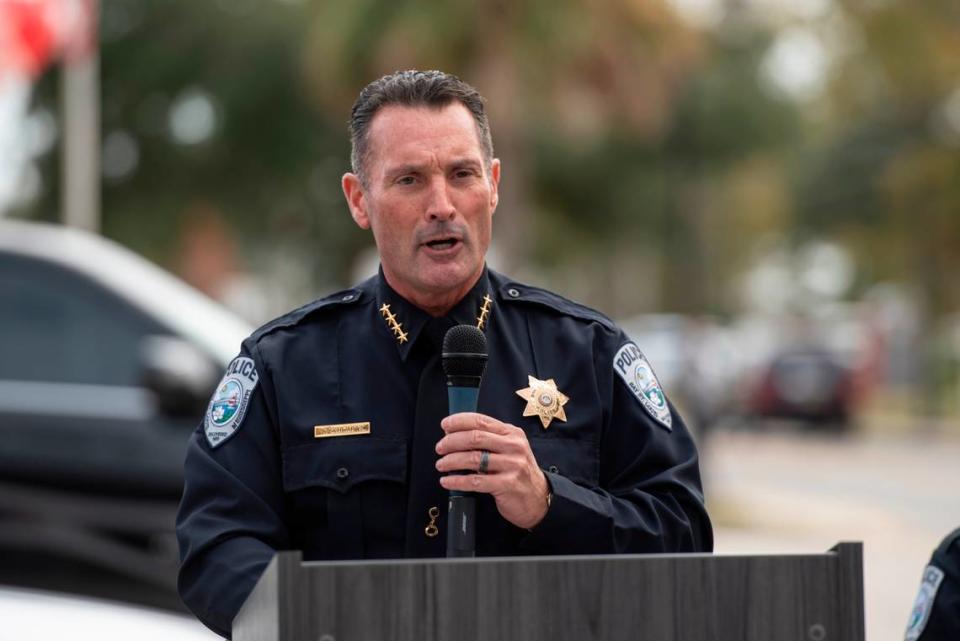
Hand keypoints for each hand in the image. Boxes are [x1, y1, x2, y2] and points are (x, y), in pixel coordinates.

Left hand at [435, 412, 549, 529]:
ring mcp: (512, 465)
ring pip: (473, 459)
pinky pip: (475, 481)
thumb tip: (456, 434)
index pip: (481, 421)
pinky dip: (457, 481)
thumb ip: (490, 439)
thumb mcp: (511, 449)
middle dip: (452, 442)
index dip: (459, 421)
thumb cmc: (519, 473)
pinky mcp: (507, 484)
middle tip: (440, 448)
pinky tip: (448, 481)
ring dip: (451, 461)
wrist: (538, 499)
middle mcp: (514, 446)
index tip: (445, 425)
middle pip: (475, 437)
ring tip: (441, 465)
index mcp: (512, 433)